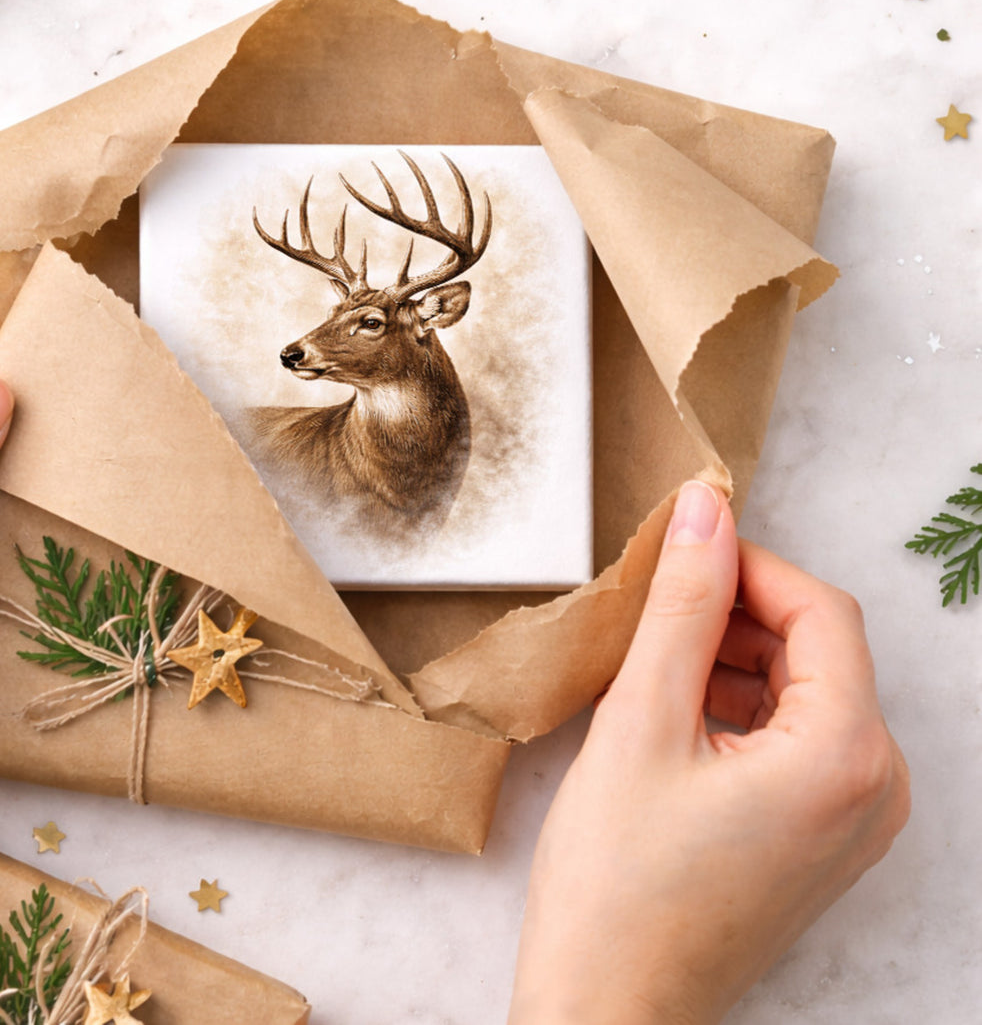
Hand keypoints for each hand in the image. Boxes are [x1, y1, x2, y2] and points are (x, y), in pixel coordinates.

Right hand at [509, 480, 910, 1024]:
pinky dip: (737, 709)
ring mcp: (854, 821)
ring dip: (730, 660)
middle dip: (734, 615)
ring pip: (802, 691)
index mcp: (847, 757)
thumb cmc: (617, 883)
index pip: (820, 610)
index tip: (677, 550)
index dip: (747, 565)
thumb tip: (705, 510)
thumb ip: (681, 605)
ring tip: (648, 668)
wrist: (608, 1009)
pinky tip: (669, 717)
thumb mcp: (641, 721)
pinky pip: (796, 740)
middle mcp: (876, 790)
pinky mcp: (822, 839)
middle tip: (649, 613)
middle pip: (817, 649)